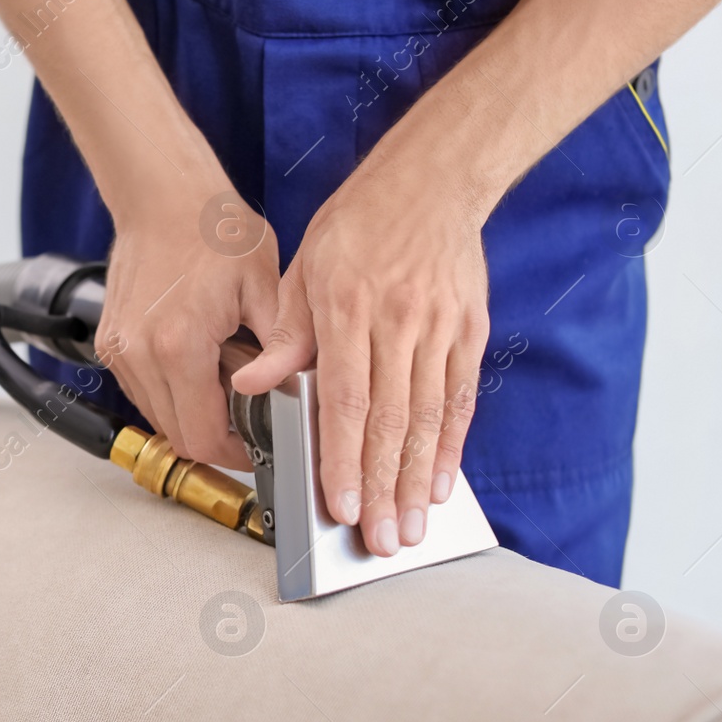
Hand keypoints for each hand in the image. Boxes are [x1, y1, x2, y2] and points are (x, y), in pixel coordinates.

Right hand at [97, 179, 278, 470]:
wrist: (162, 194)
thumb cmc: (212, 229)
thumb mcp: (267, 287)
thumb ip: (281, 350)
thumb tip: (295, 395)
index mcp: (180, 347)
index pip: (204, 437)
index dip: (236, 454)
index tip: (257, 448)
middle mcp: (140, 355)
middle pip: (179, 436)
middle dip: (216, 435)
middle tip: (247, 413)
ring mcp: (120, 350)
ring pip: (158, 418)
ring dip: (192, 413)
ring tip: (222, 376)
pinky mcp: (110, 344)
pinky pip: (142, 392)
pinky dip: (171, 392)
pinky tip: (195, 362)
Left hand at [231, 155, 489, 556]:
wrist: (432, 181)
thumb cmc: (356, 226)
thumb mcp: (303, 270)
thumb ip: (285, 336)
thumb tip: (251, 385)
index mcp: (348, 310)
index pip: (345, 401)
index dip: (343, 458)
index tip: (340, 504)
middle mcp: (399, 323)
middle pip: (390, 422)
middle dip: (383, 489)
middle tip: (379, 540)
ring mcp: (441, 329)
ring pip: (430, 419)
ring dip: (418, 481)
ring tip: (410, 528)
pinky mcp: (469, 331)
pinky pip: (461, 399)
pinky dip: (452, 446)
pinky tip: (441, 484)